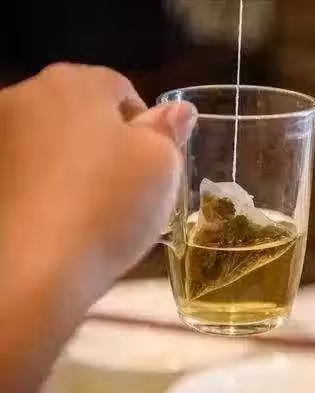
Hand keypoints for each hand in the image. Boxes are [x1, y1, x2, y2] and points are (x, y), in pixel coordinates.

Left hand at [0, 63, 195, 301]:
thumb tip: (178, 109)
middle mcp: (23, 95)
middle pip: (78, 111)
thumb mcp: (161, 166)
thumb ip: (168, 131)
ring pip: (45, 140)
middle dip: (101, 140)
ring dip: (65, 160)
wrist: (31, 272)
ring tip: (80, 207)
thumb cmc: (108, 206)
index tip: (149, 166)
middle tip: (119, 187)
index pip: (121, 90)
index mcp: (75, 82)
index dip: (143, 128)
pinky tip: (49, 217)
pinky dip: (36, 184)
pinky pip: (20, 170)